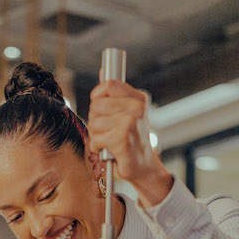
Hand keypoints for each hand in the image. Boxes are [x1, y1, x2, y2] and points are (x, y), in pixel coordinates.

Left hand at [87, 81, 173, 206]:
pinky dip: (97, 147)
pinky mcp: (122, 139)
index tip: (101, 109)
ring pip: (94, 123)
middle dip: (96, 121)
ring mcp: (130, 122)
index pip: (108, 85)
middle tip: (108, 131)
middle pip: (96, 106)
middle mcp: (136, 108)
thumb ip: (115, 94)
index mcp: (139, 99)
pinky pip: (96, 139)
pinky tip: (108, 150)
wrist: (145, 167)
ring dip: (97, 135)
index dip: (97, 97)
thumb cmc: (133, 140)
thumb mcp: (128, 113)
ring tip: (110, 141)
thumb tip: (104, 71)